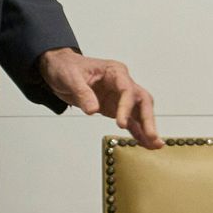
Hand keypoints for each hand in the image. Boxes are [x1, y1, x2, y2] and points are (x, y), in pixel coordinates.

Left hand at [36, 48, 162, 148]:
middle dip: (147, 119)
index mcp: (114, 71)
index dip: (126, 107)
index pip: (127, 90)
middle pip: (142, 101)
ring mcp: (120, 97)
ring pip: (140, 112)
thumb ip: (83, 93)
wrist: (58, 68)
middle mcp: (122, 83)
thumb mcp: (70, 77)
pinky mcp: (114, 108)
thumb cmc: (66, 67)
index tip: (121, 123)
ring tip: (155, 145)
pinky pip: (130, 121)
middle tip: (151, 136)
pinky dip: (137, 132)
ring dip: (147, 128)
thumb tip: (92, 110)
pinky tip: (145, 143)